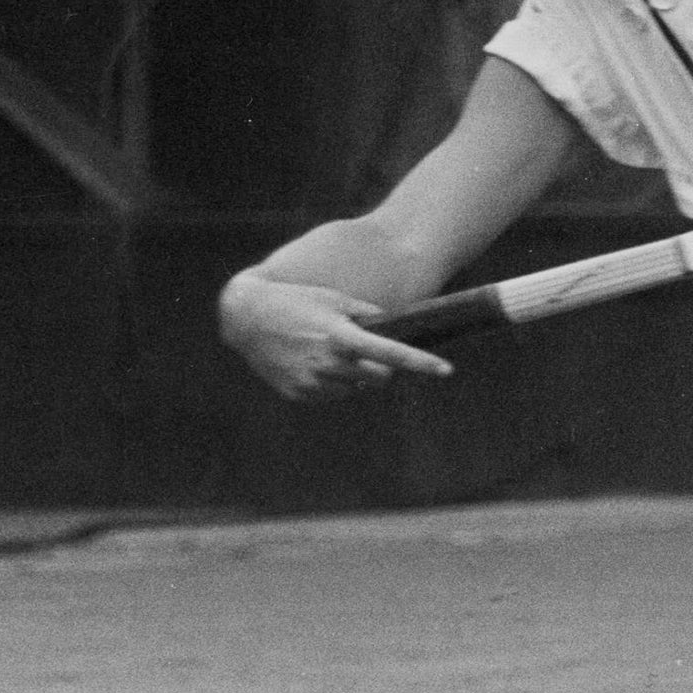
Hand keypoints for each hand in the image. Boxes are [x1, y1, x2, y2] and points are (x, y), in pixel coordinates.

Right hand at [218, 273, 453, 402]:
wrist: (246, 319)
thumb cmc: (296, 302)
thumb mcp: (333, 299)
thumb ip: (366, 313)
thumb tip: (392, 326)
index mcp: (342, 337)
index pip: (392, 354)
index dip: (422, 363)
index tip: (446, 370)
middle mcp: (330, 363)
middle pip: (380, 376)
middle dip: (382, 367)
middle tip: (367, 349)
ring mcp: (314, 382)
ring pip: (357, 387)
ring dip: (355, 375)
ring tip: (329, 351)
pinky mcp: (300, 394)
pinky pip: (333, 393)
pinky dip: (332, 382)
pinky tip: (312, 362)